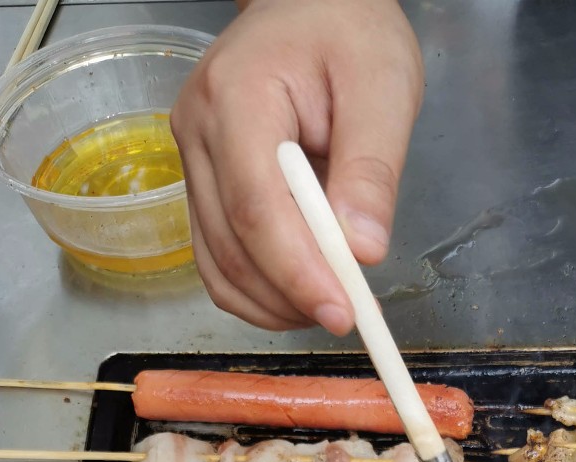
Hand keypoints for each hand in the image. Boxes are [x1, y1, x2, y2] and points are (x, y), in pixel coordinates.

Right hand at [171, 0, 423, 330]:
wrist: (313, 6)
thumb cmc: (349, 32)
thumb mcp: (383, 86)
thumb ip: (373, 169)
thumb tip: (363, 251)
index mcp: (238, 96)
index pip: (257, 207)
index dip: (297, 271)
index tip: (342, 311)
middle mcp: (198, 131)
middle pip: (232, 245)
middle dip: (290, 296)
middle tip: (347, 316)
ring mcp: (192, 160)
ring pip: (219, 264)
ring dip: (272, 303)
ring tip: (329, 303)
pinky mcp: (202, 185)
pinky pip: (218, 258)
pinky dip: (257, 291)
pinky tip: (299, 293)